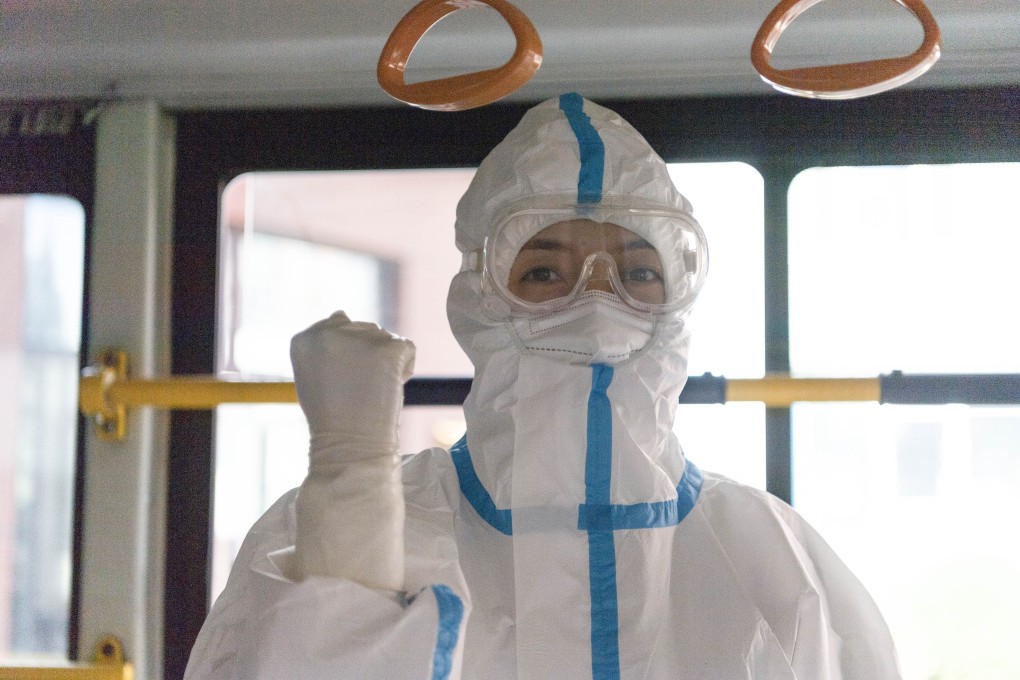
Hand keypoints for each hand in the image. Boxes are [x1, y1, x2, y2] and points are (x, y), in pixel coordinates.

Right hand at [290, 311, 415, 457]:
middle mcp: (329, 329)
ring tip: (370, 392)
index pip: (336, 324)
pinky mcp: (389, 347)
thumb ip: (325, 344)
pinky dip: (404, 369)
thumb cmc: (332, 419)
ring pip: (385, 339)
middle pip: (363, 330)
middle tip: (358, 390)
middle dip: (368, 356)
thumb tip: (341, 313)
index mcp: (305, 337)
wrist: (350, 445)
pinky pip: (406, 349)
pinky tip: (387, 388)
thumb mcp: (314, 375)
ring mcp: (361, 336)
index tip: (341, 382)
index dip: (346, 355)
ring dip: (385, 362)